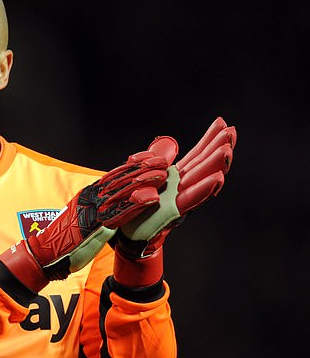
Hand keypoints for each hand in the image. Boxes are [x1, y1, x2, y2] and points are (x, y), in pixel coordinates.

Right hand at [0, 148, 170, 291]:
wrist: (47, 252)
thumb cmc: (65, 238)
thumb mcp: (83, 216)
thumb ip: (99, 208)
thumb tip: (115, 204)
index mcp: (89, 194)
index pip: (114, 175)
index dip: (133, 166)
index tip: (149, 158)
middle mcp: (91, 197)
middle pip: (120, 179)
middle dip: (142, 169)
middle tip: (162, 161)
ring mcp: (93, 210)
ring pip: (122, 192)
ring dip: (143, 182)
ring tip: (161, 175)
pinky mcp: (96, 225)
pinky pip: (119, 213)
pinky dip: (136, 205)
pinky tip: (150, 198)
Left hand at [114, 117, 236, 286]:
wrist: (125, 234)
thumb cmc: (135, 207)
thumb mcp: (143, 175)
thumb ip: (156, 160)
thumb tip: (168, 143)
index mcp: (175, 178)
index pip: (196, 155)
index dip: (209, 139)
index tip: (223, 123)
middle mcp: (181, 188)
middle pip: (203, 165)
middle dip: (218, 148)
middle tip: (232, 132)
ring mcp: (179, 201)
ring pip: (201, 181)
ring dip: (216, 166)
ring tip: (228, 151)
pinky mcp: (173, 214)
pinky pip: (191, 200)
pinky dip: (204, 190)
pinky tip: (218, 179)